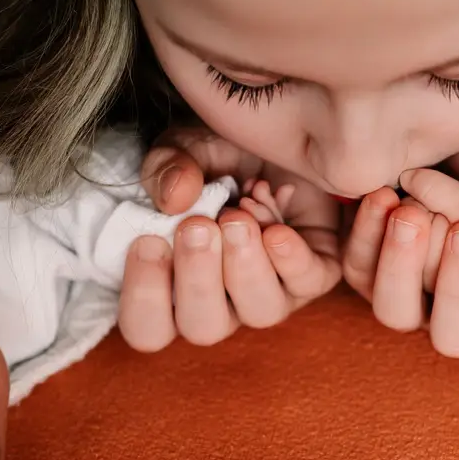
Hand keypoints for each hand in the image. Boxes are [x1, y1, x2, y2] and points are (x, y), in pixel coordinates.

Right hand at [118, 129, 340, 351]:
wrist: (278, 132)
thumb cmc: (218, 157)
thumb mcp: (183, 150)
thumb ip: (166, 169)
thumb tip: (172, 199)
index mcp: (175, 285)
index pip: (149, 327)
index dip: (144, 296)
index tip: (148, 242)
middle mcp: (223, 301)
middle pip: (205, 327)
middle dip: (198, 278)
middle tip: (197, 226)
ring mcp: (271, 292)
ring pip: (260, 312)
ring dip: (246, 267)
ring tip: (238, 218)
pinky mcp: (314, 273)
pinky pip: (307, 282)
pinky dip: (291, 259)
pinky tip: (276, 231)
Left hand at [342, 136, 458, 362]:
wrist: (428, 148)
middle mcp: (458, 314)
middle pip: (455, 338)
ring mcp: (407, 302)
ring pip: (396, 313)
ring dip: (404, 266)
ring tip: (412, 215)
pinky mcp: (365, 278)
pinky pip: (359, 269)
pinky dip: (369, 233)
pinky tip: (384, 196)